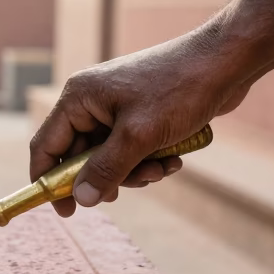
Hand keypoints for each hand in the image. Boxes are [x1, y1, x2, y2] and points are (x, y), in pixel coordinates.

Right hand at [29, 31, 250, 216]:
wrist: (226, 61)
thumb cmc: (179, 89)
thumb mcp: (139, 136)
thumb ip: (106, 170)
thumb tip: (80, 199)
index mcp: (79, 98)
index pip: (46, 146)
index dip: (49, 181)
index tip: (65, 211)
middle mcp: (92, 102)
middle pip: (80, 157)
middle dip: (107, 177)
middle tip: (130, 189)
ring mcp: (116, 108)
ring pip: (110, 158)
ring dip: (134, 172)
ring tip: (161, 168)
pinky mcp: (139, 114)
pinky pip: (132, 150)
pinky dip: (149, 160)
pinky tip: (173, 158)